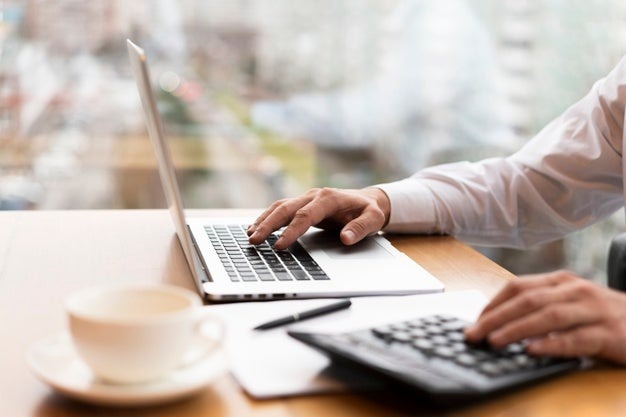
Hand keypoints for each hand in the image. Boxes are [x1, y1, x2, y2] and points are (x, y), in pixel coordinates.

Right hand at [247, 187, 390, 249]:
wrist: (367, 199)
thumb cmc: (369, 210)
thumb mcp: (374, 218)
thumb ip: (361, 228)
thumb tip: (346, 238)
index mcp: (329, 198)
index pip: (305, 216)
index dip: (291, 231)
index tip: (280, 246)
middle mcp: (314, 195)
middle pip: (285, 208)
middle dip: (268, 225)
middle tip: (254, 240)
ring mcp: (306, 198)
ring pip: (279, 207)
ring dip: (263, 220)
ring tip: (250, 235)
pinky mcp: (301, 203)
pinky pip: (281, 209)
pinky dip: (267, 217)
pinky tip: (256, 227)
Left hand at [464, 270, 625, 364]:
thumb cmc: (600, 315)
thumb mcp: (569, 302)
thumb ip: (540, 306)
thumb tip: (497, 322)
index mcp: (560, 281)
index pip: (518, 287)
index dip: (493, 304)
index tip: (474, 321)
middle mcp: (575, 290)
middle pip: (528, 301)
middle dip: (497, 318)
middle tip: (474, 334)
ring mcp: (593, 310)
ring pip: (548, 317)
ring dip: (517, 329)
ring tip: (495, 341)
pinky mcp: (610, 334)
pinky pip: (576, 339)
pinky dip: (552, 344)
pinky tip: (532, 350)